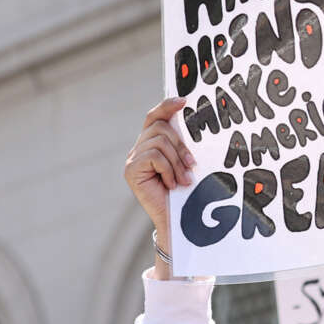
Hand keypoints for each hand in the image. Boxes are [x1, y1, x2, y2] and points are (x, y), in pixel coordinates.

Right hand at [123, 98, 195, 240]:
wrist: (176, 222)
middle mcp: (138, 149)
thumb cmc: (185, 194)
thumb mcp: (186, 164)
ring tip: (184, 180)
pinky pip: (155, 157)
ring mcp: (132, 159)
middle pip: (160, 128)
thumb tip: (192, 122)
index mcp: (151, 144)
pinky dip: (168, 170)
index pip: (154, 117)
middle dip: (181, 146)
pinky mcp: (131, 170)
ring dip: (177, 162)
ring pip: (159, 143)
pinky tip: (173, 185)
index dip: (167, 106)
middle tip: (193, 165)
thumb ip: (183, 146)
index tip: (184, 101)